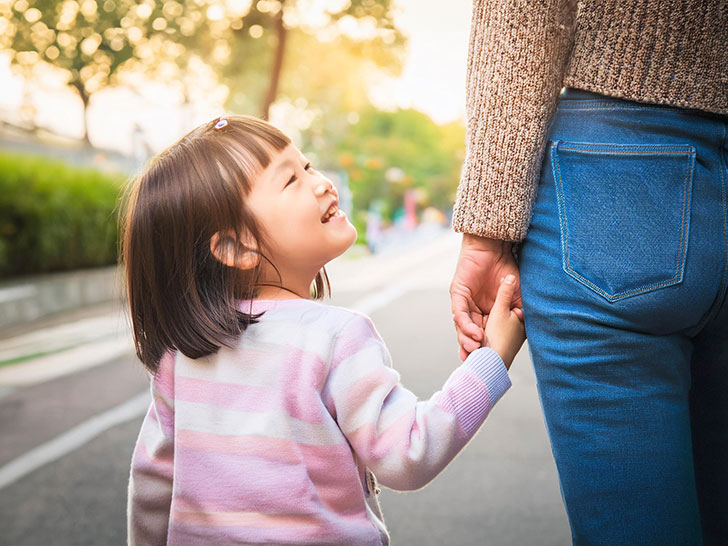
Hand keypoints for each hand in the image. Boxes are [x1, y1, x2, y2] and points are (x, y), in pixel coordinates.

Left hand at [450, 234, 522, 360]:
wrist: (496, 247)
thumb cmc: (508, 270)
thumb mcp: (517, 297)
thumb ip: (519, 314)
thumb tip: (526, 334)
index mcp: (487, 314)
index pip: (484, 335)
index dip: (486, 349)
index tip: (491, 364)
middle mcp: (473, 311)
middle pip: (470, 334)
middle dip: (473, 349)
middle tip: (477, 363)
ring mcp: (464, 303)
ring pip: (463, 327)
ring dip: (468, 339)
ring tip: (476, 349)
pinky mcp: (458, 294)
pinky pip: (459, 313)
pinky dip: (465, 324)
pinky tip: (474, 333)